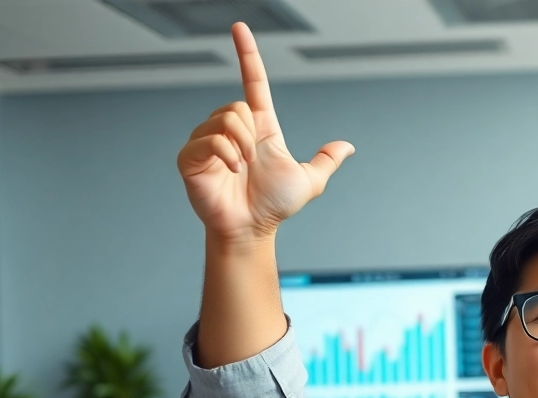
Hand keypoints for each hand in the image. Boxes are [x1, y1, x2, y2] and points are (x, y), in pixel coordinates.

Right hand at [176, 22, 353, 241]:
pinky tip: (227, 171)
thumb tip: (347, 147)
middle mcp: (231, 129)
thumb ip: (325, 161)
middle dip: (250, 134)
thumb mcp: (309, 181)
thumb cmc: (274, 206)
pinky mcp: (191, 158)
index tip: (240, 27)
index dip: (247, 55)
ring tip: (239, 169)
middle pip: (237, 105)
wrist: (252, 229)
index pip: (253, 83)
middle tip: (251, 161)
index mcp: (259, 127)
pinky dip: (223, 154)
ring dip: (239, 146)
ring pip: (224, 120)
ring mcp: (208, 142)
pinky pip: (208, 140)